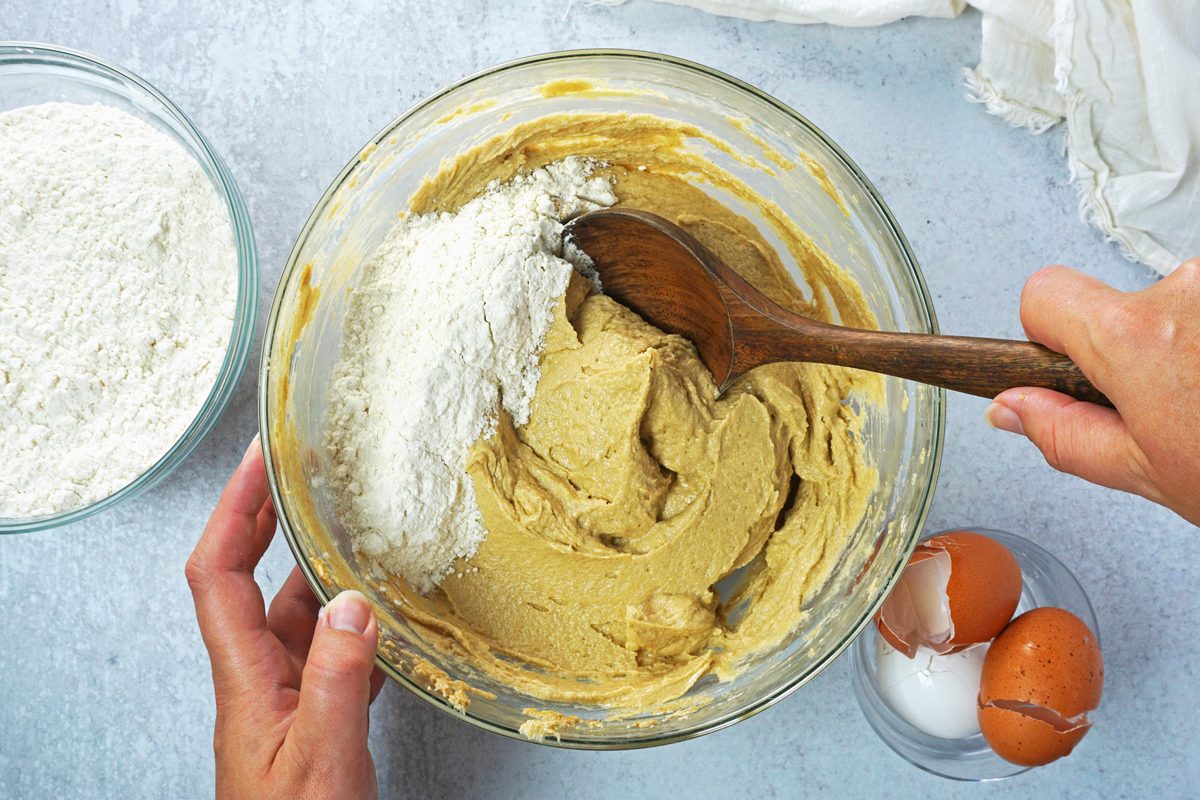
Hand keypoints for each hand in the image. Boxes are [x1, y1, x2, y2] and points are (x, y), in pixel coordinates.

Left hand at [186, 437, 385, 799]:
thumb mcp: (323, 760)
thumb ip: (340, 681)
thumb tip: (353, 602)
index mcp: (246, 682)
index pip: (218, 574)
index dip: (233, 510)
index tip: (259, 460)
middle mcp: (259, 681)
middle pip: (250, 581)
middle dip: (268, 519)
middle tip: (297, 470)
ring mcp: (287, 700)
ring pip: (298, 616)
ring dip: (321, 570)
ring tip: (354, 531)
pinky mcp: (316, 719)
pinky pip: (334, 654)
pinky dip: (357, 624)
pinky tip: (386, 617)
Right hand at [985, 259, 1199, 525]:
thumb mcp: (1150, 472)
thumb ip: (1067, 435)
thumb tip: (1010, 409)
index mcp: (1133, 338)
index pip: (1043, 295)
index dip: (1045, 332)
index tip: (1069, 364)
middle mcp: (1183, 290)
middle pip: (1115, 304)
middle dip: (1132, 348)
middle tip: (1170, 405)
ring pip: (1174, 305)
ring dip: (1186, 343)